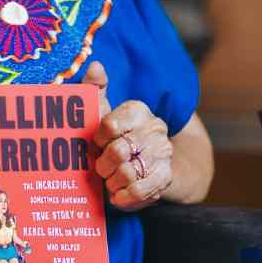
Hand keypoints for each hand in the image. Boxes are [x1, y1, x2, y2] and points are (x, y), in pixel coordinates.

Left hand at [85, 62, 172, 211]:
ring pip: (127, 173)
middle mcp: (155, 128)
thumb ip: (95, 91)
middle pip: (118, 151)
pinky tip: (118, 196)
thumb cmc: (117, 139)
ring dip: (112, 182)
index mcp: (137, 110)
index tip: (97, 144)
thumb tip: (95, 66)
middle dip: (103, 165)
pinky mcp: (166, 177)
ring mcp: (163, 153)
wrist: (148, 168)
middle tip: (100, 168)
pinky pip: (141, 191)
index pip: (108, 125)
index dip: (97, 140)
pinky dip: (125, 197)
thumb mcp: (103, 115)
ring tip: (110, 181)